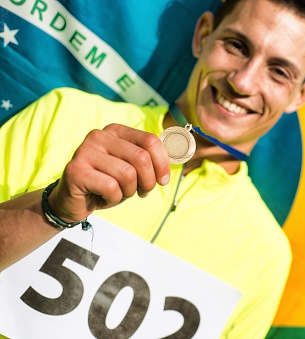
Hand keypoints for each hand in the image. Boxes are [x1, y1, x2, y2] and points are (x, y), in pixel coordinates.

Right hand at [48, 124, 169, 221]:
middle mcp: (99, 136)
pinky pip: (111, 188)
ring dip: (129, 192)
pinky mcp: (75, 170)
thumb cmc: (108, 183)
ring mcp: (85, 151)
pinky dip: (113, 199)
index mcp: (116, 130)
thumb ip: (151, 158)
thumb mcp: (133, 169)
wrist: (74, 201)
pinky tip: (103, 197)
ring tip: (119, 193)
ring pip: (127, 175)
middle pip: (141, 158)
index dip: (163, 163)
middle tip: (141, 192)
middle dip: (148, 181)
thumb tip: (179, 152)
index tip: (163, 180)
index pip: (151, 140)